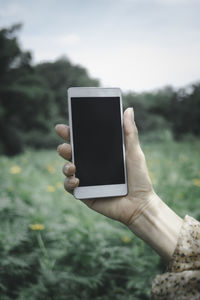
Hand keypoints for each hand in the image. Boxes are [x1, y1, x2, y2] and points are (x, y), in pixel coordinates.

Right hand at [55, 108, 155, 225]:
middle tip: (64, 146)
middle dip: (64, 147)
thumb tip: (128, 109)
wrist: (140, 204)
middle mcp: (91, 165)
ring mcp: (87, 179)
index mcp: (101, 154)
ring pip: (67, 169)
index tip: (63, 127)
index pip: (83, 141)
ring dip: (65, 165)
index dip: (71, 133)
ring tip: (72, 165)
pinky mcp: (84, 193)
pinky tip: (77, 180)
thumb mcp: (134, 152)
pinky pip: (70, 187)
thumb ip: (130, 132)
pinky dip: (69, 182)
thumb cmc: (139, 178)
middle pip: (71, 153)